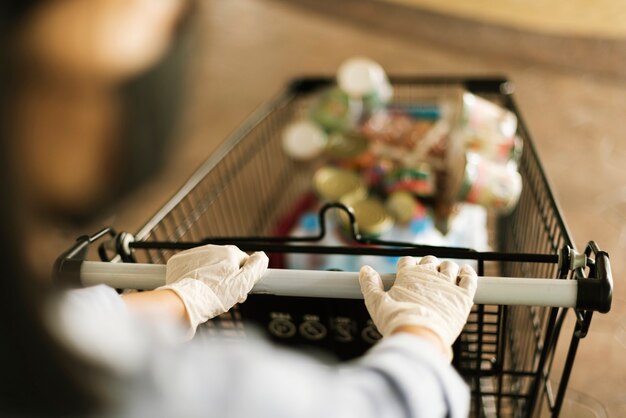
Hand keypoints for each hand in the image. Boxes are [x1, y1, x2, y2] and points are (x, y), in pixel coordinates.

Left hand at [157, 245, 268, 338]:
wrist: (183, 301)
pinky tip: (194, 287)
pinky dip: (193, 274)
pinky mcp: (178, 261)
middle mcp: (212, 248)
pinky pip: (191, 266)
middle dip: (226, 276)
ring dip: (210, 275)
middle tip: (223, 295)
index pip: (243, 262)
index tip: (238, 292)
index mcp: (230, 252)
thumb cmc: (215, 295)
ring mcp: (194, 253)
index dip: (243, 277)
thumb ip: (255, 268)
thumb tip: (262, 256)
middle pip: (225, 263)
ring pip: (208, 264)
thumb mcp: (242, 284)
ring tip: (207, 292)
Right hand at [359, 256, 476, 360]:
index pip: (407, 261)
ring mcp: (448, 284)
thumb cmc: (396, 323)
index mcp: (408, 275)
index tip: (406, 277)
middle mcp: (429, 275)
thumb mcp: (376, 303)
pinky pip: (469, 278)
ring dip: (446, 269)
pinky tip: (465, 273)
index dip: (406, 268)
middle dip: (426, 267)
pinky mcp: (463, 297)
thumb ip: (369, 285)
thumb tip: (365, 270)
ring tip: (444, 279)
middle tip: (425, 281)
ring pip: (449, 266)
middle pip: (429, 261)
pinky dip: (468, 273)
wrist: (419, 338)